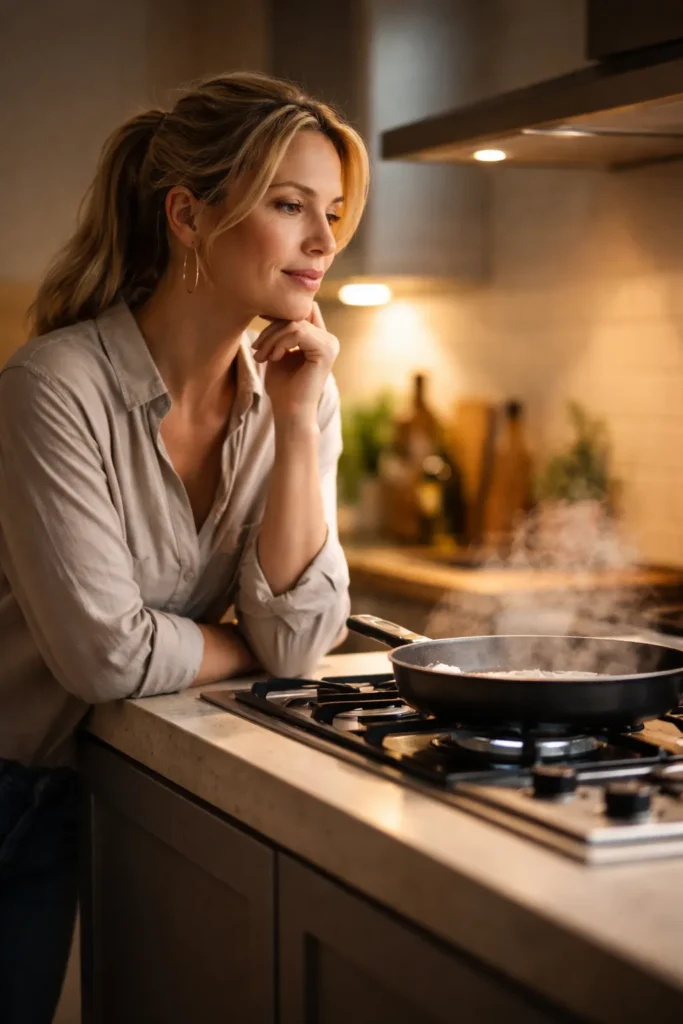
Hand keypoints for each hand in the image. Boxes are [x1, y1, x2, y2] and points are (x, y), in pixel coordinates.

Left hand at [251, 303, 338, 425]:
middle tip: (257, 349)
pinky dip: (279, 342)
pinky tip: (273, 358)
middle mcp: (330, 340)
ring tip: (262, 355)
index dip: (282, 312)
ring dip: (272, 338)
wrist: (289, 413)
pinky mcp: (325, 350)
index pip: (302, 311)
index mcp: (321, 339)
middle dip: (272, 328)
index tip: (261, 317)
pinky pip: (298, 332)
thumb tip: (272, 307)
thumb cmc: (283, 388)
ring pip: (295, 324)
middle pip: (297, 315)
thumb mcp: (279, 352)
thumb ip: (281, 332)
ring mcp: (330, 344)